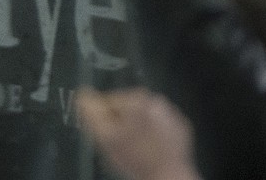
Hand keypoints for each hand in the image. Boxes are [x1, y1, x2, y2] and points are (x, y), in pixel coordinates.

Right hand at [76, 88, 199, 179]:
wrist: (168, 177)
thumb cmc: (135, 158)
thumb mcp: (103, 136)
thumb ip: (90, 111)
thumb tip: (84, 94)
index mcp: (136, 98)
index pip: (109, 102)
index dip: (104, 119)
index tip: (108, 135)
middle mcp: (156, 100)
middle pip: (128, 108)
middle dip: (122, 123)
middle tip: (122, 144)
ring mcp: (172, 114)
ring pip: (145, 117)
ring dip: (139, 128)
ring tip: (137, 149)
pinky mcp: (182, 128)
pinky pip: (161, 127)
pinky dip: (155, 135)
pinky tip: (151, 149)